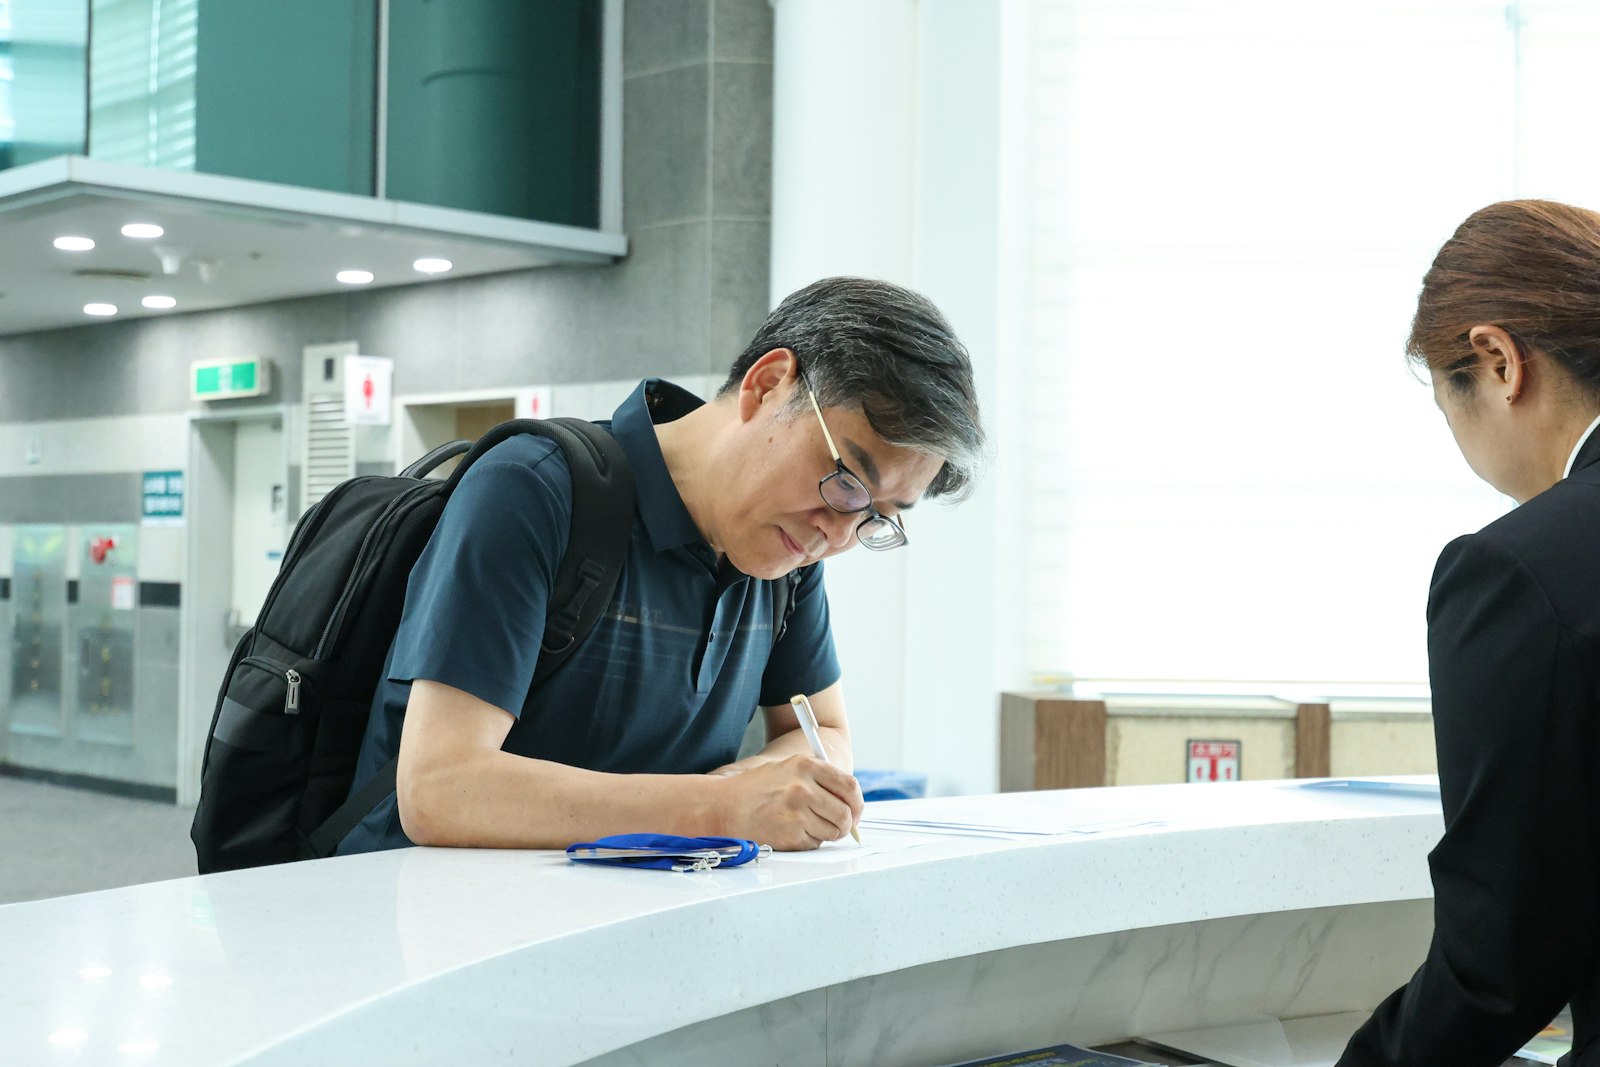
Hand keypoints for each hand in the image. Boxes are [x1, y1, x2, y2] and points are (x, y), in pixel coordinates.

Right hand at [710, 754, 862, 849]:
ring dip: (826, 834)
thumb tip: (849, 802)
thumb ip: (818, 780)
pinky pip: (815, 843)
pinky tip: (792, 832)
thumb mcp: (787, 770)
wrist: (723, 807)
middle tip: (837, 827)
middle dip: (845, 824)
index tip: (855, 812)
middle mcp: (803, 787)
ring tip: (807, 827)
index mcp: (805, 766)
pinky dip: (809, 842)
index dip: (857, 803)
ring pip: (833, 832)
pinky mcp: (790, 834)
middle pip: (845, 813)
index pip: (849, 786)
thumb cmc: (756, 789)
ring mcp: (797, 812)